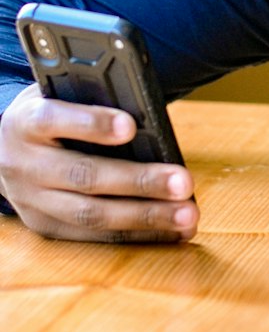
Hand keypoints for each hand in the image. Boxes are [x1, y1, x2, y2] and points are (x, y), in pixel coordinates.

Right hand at [0, 85, 198, 243]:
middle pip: (84, 175)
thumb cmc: (50, 114)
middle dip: (139, 181)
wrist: (1, 150)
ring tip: (187, 214)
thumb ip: (92, 98)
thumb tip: (146, 115)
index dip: (91, 124)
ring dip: (145, 216)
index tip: (130, 126)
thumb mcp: (60, 95)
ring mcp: (33, 201)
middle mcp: (25, 164)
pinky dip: (136, 234)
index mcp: (26, 122)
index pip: (54, 119)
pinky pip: (94, 235)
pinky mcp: (45, 226)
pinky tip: (171, 230)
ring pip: (91, 214)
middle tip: (184, 182)